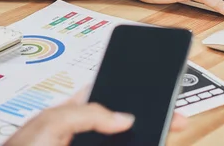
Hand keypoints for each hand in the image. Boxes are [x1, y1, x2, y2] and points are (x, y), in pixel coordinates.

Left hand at [5, 90, 187, 145]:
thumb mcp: (50, 124)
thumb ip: (87, 114)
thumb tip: (122, 118)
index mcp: (74, 110)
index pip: (110, 91)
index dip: (133, 86)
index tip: (156, 83)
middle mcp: (86, 131)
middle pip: (126, 120)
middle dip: (150, 115)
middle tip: (174, 117)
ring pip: (127, 142)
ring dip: (147, 135)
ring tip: (166, 131)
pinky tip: (151, 144)